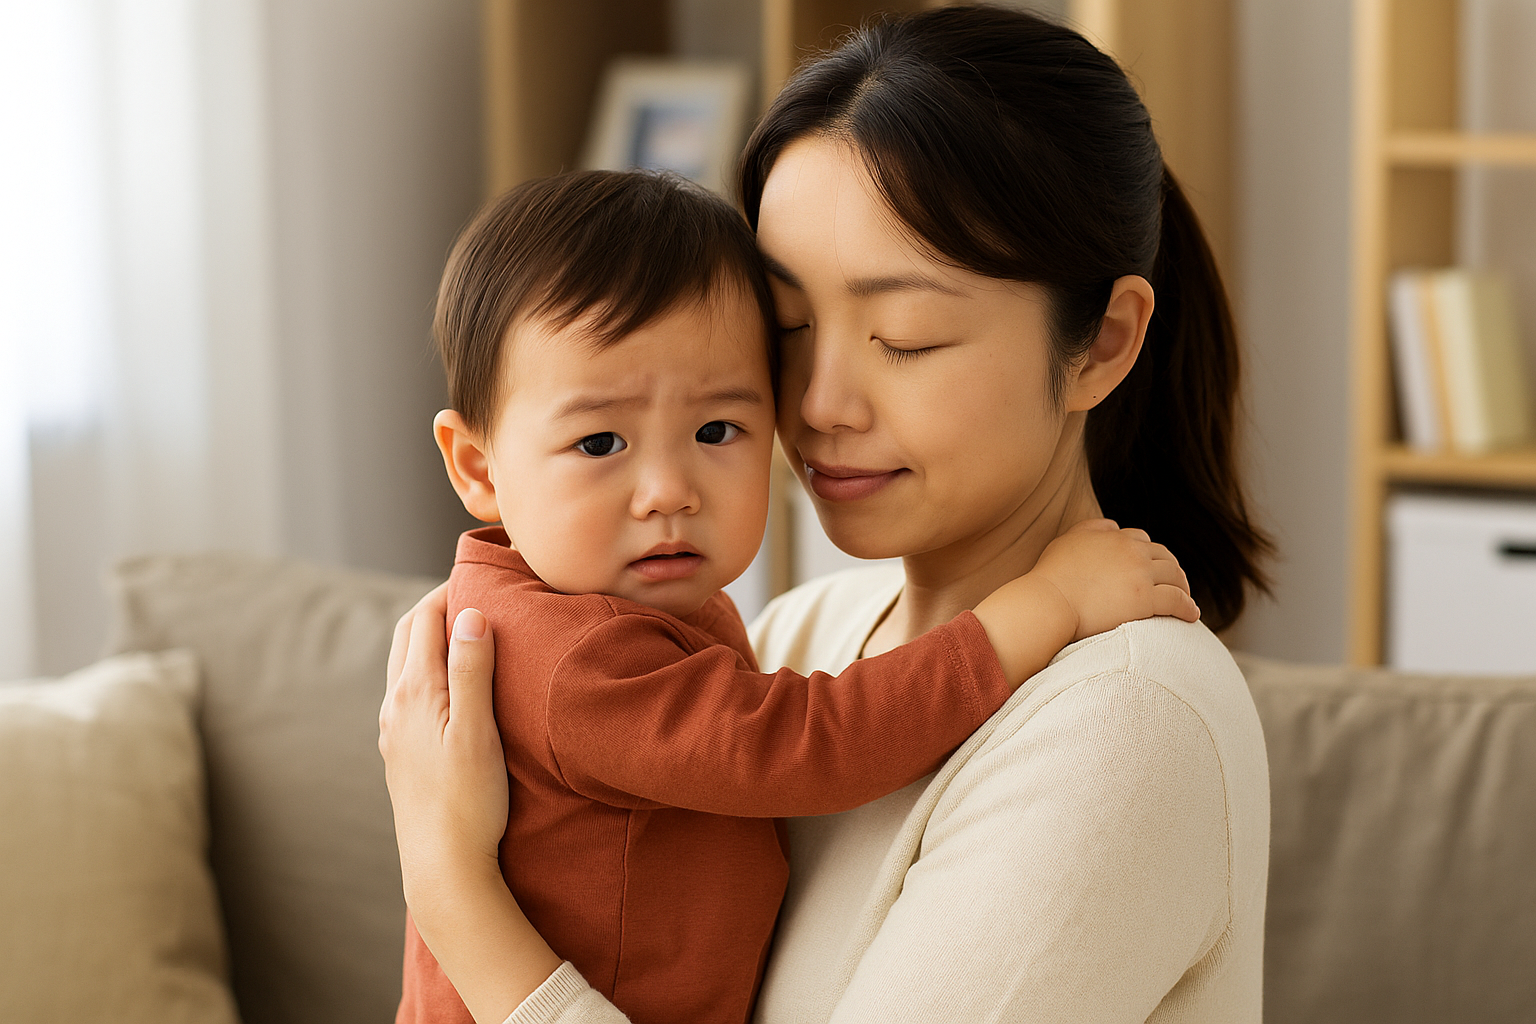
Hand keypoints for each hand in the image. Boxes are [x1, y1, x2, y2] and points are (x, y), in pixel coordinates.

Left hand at [379, 585, 508, 898]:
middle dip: (436, 606)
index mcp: (414, 693)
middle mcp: (396, 706)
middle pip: (407, 635)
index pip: (425, 619)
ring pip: (405, 664)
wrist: (442, 868)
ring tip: (467, 628)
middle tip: (475, 592)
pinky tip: (452, 683)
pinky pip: (408, 691)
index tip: (484, 575)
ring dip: (429, 636)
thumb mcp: (478, 731)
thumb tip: (470, 613)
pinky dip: (427, 667)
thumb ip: (472, 670)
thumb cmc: (468, 802)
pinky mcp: (401, 752)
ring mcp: (394, 731)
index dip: (452, 590)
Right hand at [1031, 518, 1198, 640]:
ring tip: (1185, 600)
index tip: (1151, 568)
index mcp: (1115, 537)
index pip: (1143, 540)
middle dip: (1173, 570)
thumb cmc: (1051, 576)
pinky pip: (1176, 600)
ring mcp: (1140, 575)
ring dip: (1184, 587)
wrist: (1048, 602)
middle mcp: (1132, 551)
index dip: (1150, 555)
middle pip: (1165, 557)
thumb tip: (1113, 524)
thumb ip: (1091, 528)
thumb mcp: (1067, 540)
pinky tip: (1191, 614)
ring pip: (1175, 577)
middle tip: (1175, 585)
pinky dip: (1187, 607)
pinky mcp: (1145, 599)